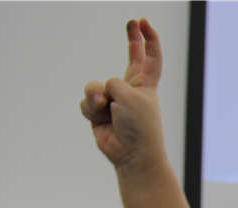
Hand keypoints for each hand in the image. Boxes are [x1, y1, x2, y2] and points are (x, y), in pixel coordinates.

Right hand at [79, 18, 165, 172]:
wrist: (132, 155)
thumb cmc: (140, 126)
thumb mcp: (131, 95)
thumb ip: (114, 83)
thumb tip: (99, 94)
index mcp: (146, 84)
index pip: (150, 57)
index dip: (148, 39)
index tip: (143, 22)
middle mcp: (131, 89)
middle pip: (132, 58)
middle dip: (132, 40)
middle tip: (132, 22)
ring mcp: (115, 100)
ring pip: (95, 86)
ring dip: (96, 96)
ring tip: (106, 108)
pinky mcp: (99, 113)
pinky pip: (87, 102)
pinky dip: (91, 109)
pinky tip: (100, 119)